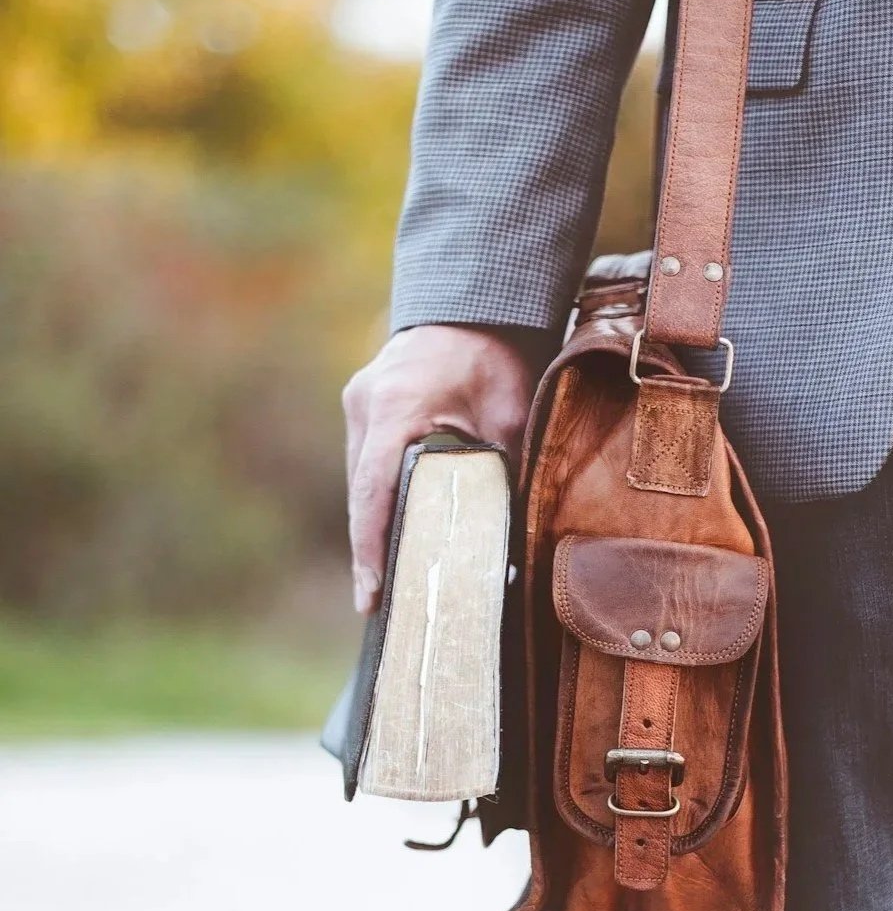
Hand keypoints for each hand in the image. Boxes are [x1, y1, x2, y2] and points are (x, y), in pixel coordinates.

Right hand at [341, 323, 548, 612]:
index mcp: (395, 406)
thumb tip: (516, 533)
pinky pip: (368, 464)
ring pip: (362, 480)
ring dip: (375, 525)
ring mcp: (359, 404)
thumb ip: (506, 468)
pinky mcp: (364, 406)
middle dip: (371, 549)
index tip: (370, 594)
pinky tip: (396, 534)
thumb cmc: (496, 355)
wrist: (474, 304)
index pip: (373, 490)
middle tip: (384, 605)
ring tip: (388, 583)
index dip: (369, 547)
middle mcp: (365, 405)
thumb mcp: (511, 412)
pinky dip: (381, 499)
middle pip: (362, 493)